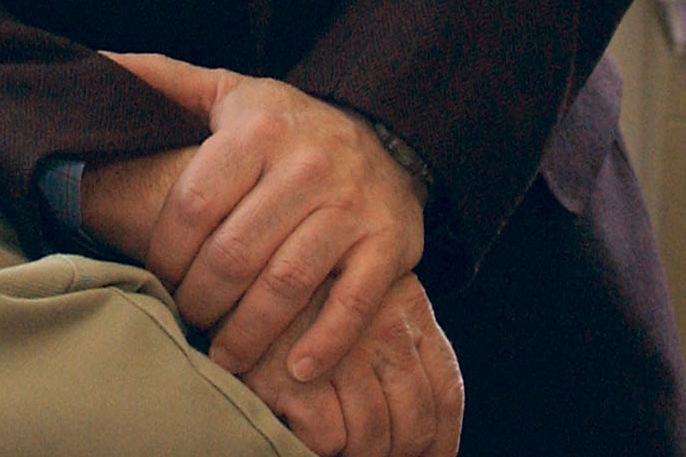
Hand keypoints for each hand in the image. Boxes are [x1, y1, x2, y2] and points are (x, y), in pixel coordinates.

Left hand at [103, 52, 425, 381]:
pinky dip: (324, 343)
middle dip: (199, 298)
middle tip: (185, 318)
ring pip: (286, 284)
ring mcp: (350, 206)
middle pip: (235, 252)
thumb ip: (161, 80)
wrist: (381, 136)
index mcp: (258, 129)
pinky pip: (352, 304)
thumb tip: (95, 64)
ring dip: (248, 333)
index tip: (154, 275)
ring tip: (224, 356)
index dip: (165, 250)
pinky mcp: (388, 243)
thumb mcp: (225, 91)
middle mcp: (306, 166)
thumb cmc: (282, 124)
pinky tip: (295, 370)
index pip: (195, 203)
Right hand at [241, 275, 462, 456]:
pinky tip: (304, 424)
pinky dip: (322, 445)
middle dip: (398, 452)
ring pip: (372, 437)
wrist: (239, 249)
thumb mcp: (366, 288)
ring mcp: (341, 351)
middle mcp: (385, 327)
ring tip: (338, 440)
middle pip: (414, 423)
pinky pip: (329, 439)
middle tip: (373, 451)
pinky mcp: (293, 375)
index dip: (443, 440)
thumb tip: (426, 427)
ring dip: (358, 451)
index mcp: (408, 305)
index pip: (446, 391)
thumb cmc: (306, 281)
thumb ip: (399, 335)